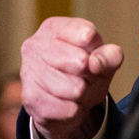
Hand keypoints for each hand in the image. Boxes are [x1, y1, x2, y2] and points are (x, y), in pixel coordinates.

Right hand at [20, 17, 123, 138]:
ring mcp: (28, 71)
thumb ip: (110, 55)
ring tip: (76, 91)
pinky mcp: (30, 99)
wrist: (62, 103)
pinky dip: (74, 110)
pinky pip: (68, 109)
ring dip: (84, 95)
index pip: (87, 35)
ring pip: (76, 89)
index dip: (98, 52)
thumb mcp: (102, 59)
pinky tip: (66, 103)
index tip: (93, 57)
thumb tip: (96, 62)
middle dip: (91, 76)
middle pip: (81, 62)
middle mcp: (35, 45)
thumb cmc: (83, 72)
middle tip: (85, 77)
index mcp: (54, 27)